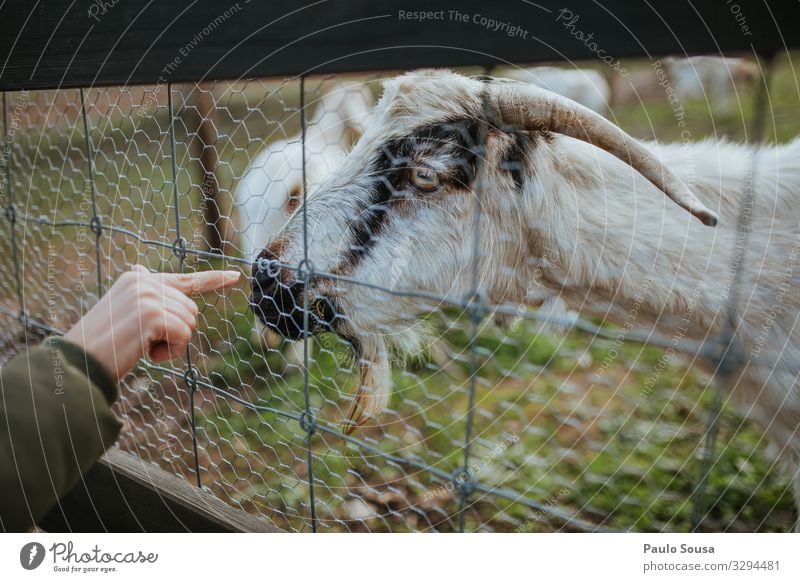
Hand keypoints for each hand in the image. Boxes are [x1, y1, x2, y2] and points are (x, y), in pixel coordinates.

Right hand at [64, 265, 240, 381]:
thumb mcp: (124, 313)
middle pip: (191, 310)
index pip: (184, 279)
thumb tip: (147, 274)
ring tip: (141, 346)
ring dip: (172, 344)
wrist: (78, 363)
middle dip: (176, 333)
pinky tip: (147, 353)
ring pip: (190, 323)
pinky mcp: (152, 313)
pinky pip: (184, 335)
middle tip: (145, 343)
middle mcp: (143, 280)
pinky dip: (171, 351)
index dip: (213, 280)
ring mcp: (148, 295)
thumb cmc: (103, 346)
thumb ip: (145, 298)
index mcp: (137, 278)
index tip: (237, 276)